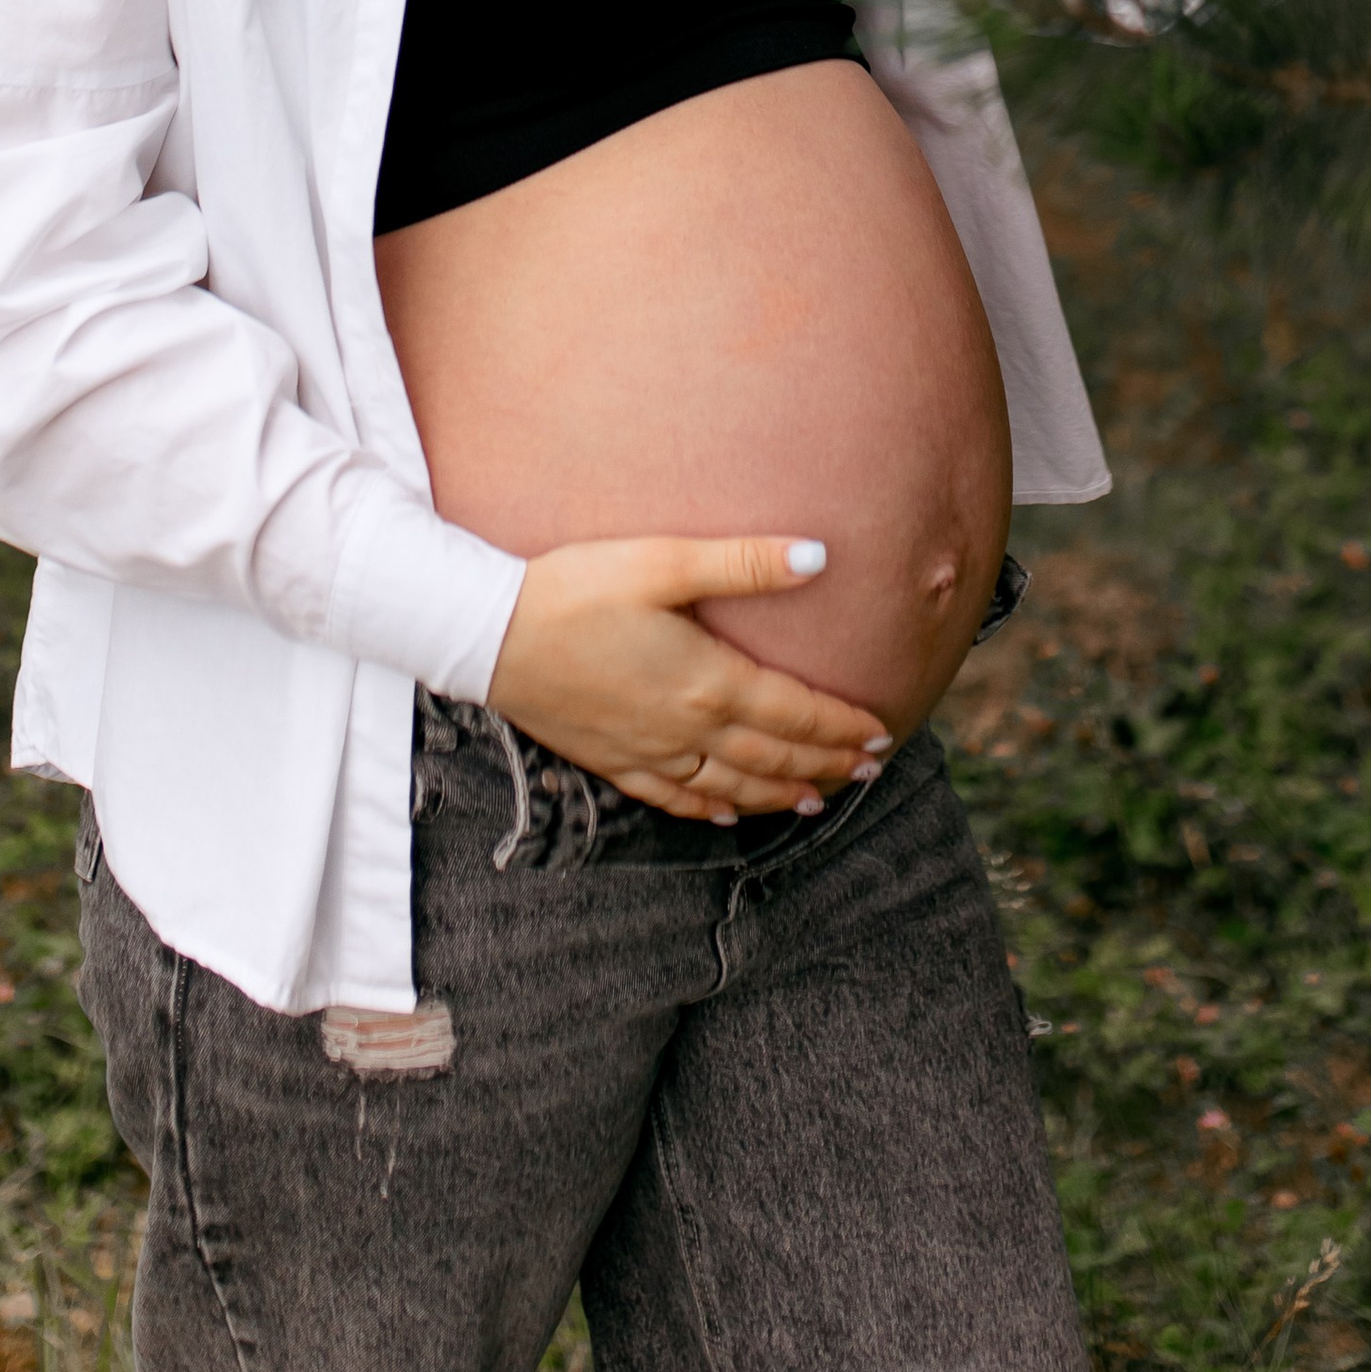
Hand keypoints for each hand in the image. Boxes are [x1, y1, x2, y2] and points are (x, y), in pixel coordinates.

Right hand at [486, 535, 892, 824]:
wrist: (488, 633)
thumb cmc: (575, 587)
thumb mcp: (663, 561)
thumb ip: (744, 563)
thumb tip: (819, 557)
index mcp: (707, 680)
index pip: (794, 713)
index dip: (842, 726)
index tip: (882, 733)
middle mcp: (685, 728)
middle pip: (771, 757)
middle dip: (825, 764)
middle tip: (870, 771)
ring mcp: (647, 752)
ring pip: (730, 788)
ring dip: (780, 794)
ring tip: (818, 799)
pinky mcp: (611, 760)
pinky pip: (674, 800)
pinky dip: (711, 811)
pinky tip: (728, 814)